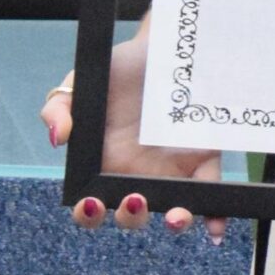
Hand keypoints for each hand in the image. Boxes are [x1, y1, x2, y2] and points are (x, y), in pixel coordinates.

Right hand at [41, 27, 226, 241]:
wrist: (160, 47)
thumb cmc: (116, 71)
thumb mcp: (81, 83)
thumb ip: (59, 108)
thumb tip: (58, 137)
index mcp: (101, 168)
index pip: (90, 205)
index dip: (88, 214)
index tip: (92, 202)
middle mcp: (136, 177)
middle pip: (132, 216)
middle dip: (131, 218)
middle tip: (136, 200)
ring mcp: (171, 172)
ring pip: (172, 210)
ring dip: (176, 222)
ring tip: (177, 217)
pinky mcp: (203, 159)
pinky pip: (211, 190)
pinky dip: (216, 213)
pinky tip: (216, 228)